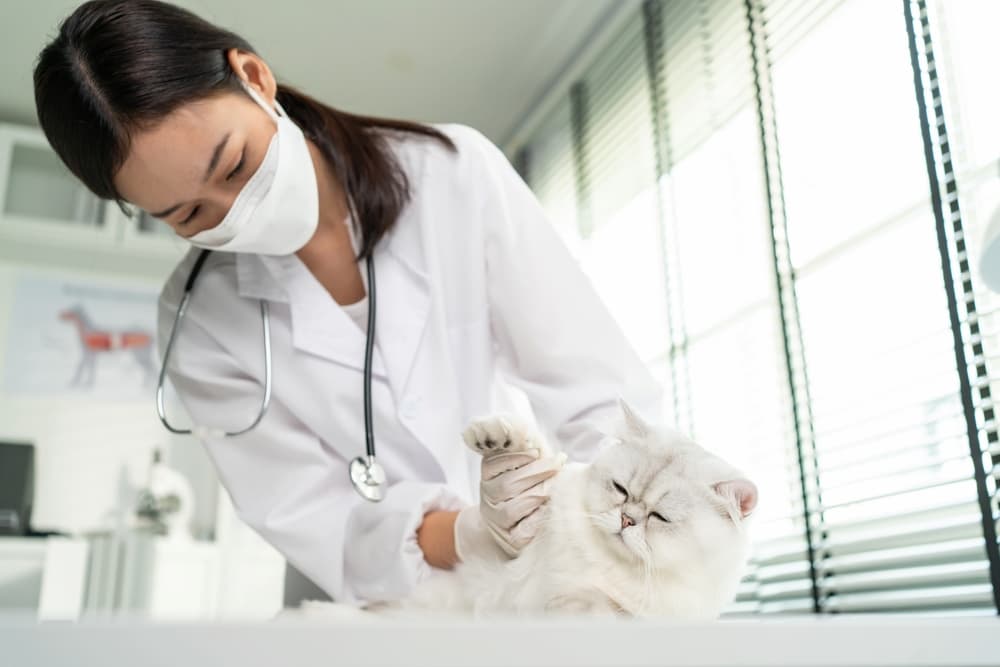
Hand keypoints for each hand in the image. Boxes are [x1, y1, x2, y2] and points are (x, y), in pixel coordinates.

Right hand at [457, 416, 564, 558]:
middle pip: (509, 484)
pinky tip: (550, 508)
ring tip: (558, 485)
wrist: (521, 521)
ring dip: (542, 493)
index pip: (495, 463)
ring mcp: (497, 520)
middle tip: (558, 465)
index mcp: (488, 474)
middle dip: (538, 472)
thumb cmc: (530, 481)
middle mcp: (488, 497)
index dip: (519, 456)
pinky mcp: (511, 540)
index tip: (537, 452)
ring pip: (516, 506)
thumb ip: (522, 440)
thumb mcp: (526, 458)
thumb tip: (516, 427)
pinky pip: (524, 529)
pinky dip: (540, 517)